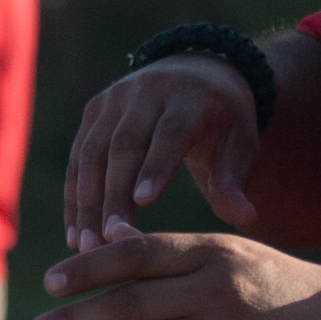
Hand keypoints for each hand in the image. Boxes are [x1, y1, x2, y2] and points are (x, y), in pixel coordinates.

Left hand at [31, 230, 320, 319]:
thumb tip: (111, 234)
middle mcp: (216, 289)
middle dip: (76, 318)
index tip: (50, 283)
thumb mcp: (234, 255)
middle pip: (129, 301)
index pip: (136, 254)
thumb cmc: (282, 288)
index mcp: (213, 253)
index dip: (87, 268)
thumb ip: (174, 251)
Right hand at [60, 56, 262, 248]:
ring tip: (86, 246)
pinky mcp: (94, 110)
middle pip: (124, 145)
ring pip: (92, 152)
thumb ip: (235, 182)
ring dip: (86, 201)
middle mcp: (147, 91)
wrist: (197, 73)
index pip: (170, 132)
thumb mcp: (240, 146)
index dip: (155, 165)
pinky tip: (75, 233)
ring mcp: (115, 98)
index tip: (143, 203)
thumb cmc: (223, 123)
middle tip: (108, 240)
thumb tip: (246, 218)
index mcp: (190, 97)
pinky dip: (75, 196)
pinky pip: (79, 157)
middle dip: (113, 194)